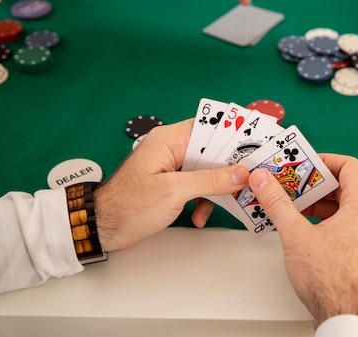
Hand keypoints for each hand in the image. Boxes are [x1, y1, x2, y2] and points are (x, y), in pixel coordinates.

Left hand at [93, 119, 249, 250]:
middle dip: (229, 167)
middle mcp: (171, 149)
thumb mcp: (174, 192)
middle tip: (250, 176)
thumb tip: (240, 174)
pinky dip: (202, 200)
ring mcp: (171, 167)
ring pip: (207, 171)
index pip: (208, 128)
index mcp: (168, 140)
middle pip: (210, 151)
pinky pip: (197, 185)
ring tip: (227, 202)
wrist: (103, 228)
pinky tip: (199, 216)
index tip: (254, 144)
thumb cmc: (128, 205)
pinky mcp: (171, 183)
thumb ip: (209, 180)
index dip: (232, 136)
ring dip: (216, 189)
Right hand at [248, 154, 357, 329]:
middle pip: (347, 187)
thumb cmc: (332, 283)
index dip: (325, 161)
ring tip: (294, 206)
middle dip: (316, 184)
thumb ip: (277, 203)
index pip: (350, 167)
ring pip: (347, 207)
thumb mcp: (296, 236)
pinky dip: (327, 220)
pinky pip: (348, 224)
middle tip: (292, 184)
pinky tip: (306, 228)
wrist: (347, 318)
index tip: (304, 164)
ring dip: (320, 203)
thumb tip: (264, 181)